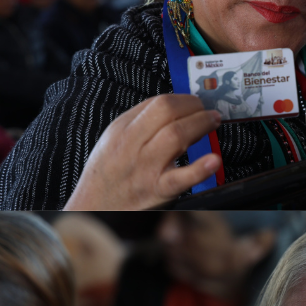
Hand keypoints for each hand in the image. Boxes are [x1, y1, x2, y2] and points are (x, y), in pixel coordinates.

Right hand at [65, 94, 221, 209]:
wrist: (92, 206)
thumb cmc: (106, 173)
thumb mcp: (112, 138)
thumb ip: (137, 120)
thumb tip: (170, 105)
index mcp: (122, 129)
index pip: (158, 103)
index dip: (184, 99)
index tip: (195, 103)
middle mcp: (132, 146)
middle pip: (168, 113)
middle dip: (195, 107)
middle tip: (210, 112)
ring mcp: (145, 168)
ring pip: (176, 137)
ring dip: (201, 125)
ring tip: (213, 124)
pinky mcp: (156, 191)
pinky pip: (179, 179)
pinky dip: (199, 169)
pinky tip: (213, 160)